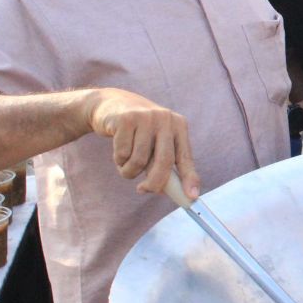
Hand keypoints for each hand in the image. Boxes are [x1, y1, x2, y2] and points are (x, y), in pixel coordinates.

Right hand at [84, 88, 199, 197]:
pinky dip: (118, 160)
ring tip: (126, 164)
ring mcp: (146, 117)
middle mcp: (165, 119)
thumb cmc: (139, 132)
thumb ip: (165, 163)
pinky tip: (118, 151)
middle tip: (143, 190)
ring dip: (129, 171)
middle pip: (164, 161)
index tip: (191, 197)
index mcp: (179, 126)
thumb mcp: (156, 142)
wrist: (110, 105)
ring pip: (139, 161)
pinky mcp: (126, 119)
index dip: (189, 178)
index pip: (185, 157)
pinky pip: (122, 154)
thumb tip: (178, 193)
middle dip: (154, 183)